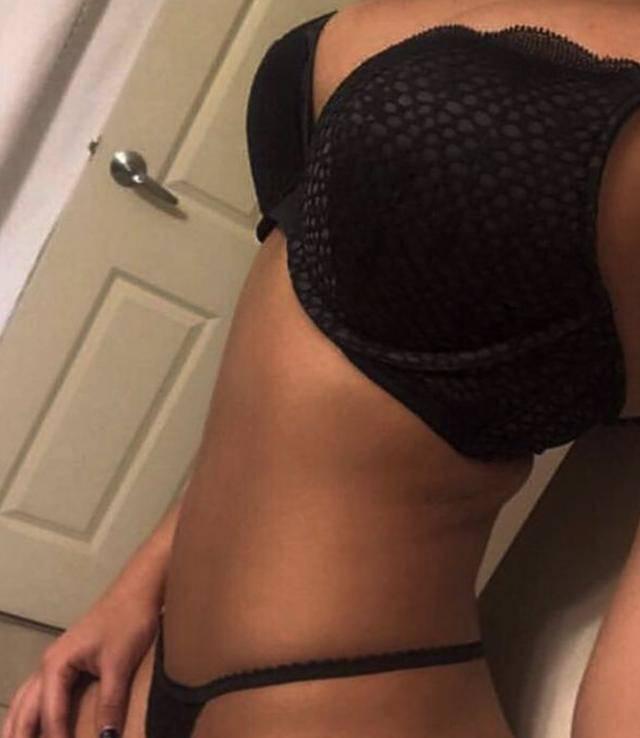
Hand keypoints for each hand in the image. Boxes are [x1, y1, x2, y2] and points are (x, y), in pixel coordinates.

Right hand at [1, 592, 159, 737]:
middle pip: (25, 708)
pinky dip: (31, 711)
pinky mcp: (68, 659)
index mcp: (56, 664)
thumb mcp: (119, 663)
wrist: (138, 590)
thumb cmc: (127, 622)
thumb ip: (110, 703)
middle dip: (19, 735)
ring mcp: (56, 660)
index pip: (50, 715)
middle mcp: (48, 664)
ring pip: (27, 699)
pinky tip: (34, 722)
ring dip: (18, 725)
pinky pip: (40, 691)